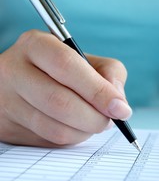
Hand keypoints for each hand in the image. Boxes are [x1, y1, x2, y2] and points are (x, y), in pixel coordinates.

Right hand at [0, 30, 131, 146]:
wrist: (22, 77)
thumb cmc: (59, 67)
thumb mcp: (83, 56)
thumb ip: (109, 71)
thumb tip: (118, 102)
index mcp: (35, 45)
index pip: (67, 65)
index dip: (97, 90)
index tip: (120, 108)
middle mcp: (14, 70)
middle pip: (59, 102)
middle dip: (94, 118)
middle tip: (109, 120)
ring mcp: (6, 100)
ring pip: (54, 128)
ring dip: (83, 131)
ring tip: (92, 122)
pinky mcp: (7, 126)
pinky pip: (47, 140)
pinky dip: (70, 138)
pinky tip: (73, 126)